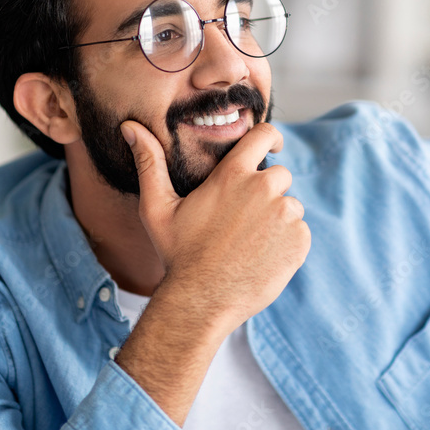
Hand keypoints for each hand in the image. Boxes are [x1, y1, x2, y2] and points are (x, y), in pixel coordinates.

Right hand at [120, 120, 310, 336]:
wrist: (201, 301)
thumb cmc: (178, 254)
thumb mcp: (157, 207)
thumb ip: (149, 163)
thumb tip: (129, 127)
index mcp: (234, 174)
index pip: (264, 135)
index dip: (271, 137)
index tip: (274, 145)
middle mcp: (264, 188)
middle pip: (280, 175)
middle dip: (267, 192)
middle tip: (243, 221)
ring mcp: (285, 215)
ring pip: (291, 207)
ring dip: (277, 219)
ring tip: (250, 243)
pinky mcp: (299, 241)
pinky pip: (300, 232)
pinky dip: (287, 243)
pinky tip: (262, 258)